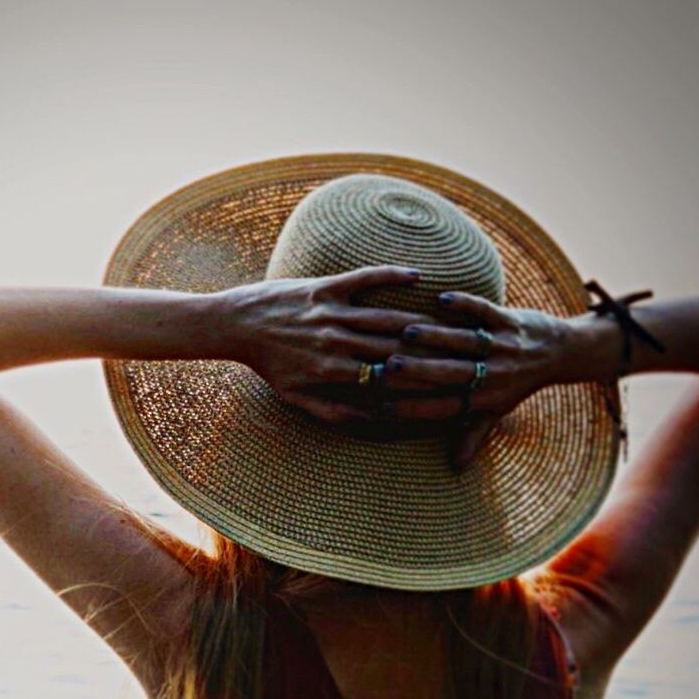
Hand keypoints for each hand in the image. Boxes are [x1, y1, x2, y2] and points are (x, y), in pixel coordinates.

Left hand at [220, 265, 433, 421]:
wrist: (236, 325)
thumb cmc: (267, 365)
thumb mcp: (294, 397)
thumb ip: (331, 411)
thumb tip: (369, 423)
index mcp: (329, 371)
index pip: (382, 378)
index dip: (414, 382)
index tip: (444, 385)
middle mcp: (334, 342)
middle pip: (390, 348)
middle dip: (426, 352)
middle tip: (462, 353)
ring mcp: (330, 312)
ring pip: (384, 316)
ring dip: (418, 319)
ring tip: (450, 322)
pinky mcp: (324, 287)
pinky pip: (364, 279)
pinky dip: (391, 275)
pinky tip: (418, 275)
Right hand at [380, 292, 574, 468]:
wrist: (562, 352)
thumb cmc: (519, 384)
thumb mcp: (498, 411)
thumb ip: (473, 433)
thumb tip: (455, 467)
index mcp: (486, 399)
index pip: (445, 407)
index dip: (414, 409)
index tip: (383, 407)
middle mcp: (495, 374)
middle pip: (452, 374)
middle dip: (420, 371)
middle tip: (388, 368)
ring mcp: (504, 346)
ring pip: (466, 341)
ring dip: (436, 336)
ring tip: (406, 333)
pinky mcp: (511, 321)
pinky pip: (486, 311)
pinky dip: (466, 305)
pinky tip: (441, 299)